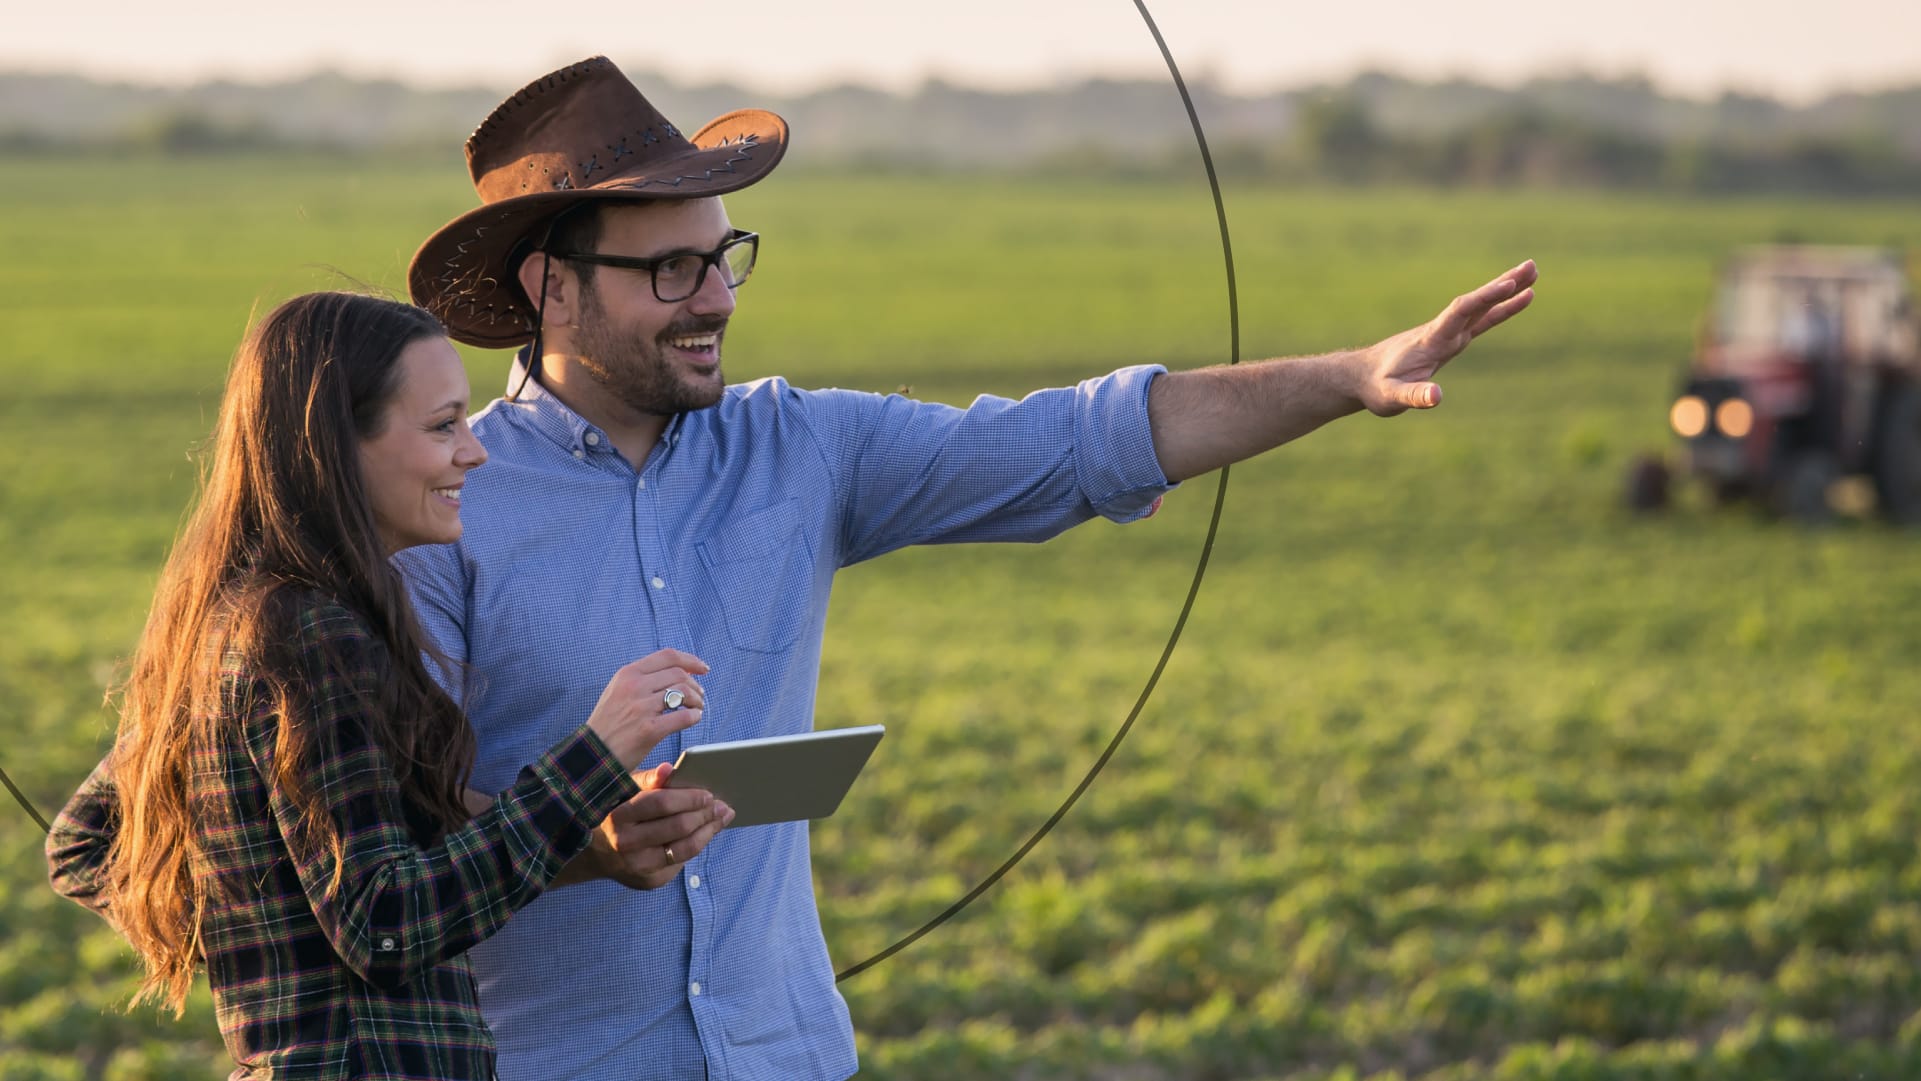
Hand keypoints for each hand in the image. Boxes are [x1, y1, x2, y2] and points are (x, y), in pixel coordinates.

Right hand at [585, 649, 708, 767]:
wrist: (592, 753)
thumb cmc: (609, 723)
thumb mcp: (617, 690)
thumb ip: (642, 678)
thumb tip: (675, 670)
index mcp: (628, 673)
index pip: (668, 656)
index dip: (690, 660)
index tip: (703, 669)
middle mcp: (634, 686)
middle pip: (679, 674)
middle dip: (695, 685)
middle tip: (699, 696)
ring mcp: (641, 708)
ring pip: (684, 692)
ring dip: (697, 700)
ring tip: (697, 708)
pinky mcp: (649, 730)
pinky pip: (683, 717)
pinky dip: (694, 717)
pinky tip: (693, 719)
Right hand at [588, 763, 735, 889]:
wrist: (600, 854)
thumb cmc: (620, 813)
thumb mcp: (626, 792)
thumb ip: (649, 779)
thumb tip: (669, 769)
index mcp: (618, 816)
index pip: (660, 804)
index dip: (688, 798)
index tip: (708, 794)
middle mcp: (625, 843)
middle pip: (677, 827)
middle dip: (705, 814)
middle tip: (722, 806)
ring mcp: (637, 865)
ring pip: (685, 848)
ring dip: (709, 831)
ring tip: (722, 818)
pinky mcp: (650, 880)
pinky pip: (683, 861)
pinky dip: (698, 844)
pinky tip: (707, 832)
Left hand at [1356, 259, 1537, 414]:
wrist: (1362, 376)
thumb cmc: (1376, 387)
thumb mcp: (1391, 396)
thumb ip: (1413, 396)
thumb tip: (1436, 396)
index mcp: (1431, 340)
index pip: (1460, 312)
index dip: (1484, 298)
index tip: (1508, 284)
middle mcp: (1442, 331)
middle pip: (1476, 303)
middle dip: (1503, 286)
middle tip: (1532, 266)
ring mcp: (1448, 334)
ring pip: (1481, 308)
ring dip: (1506, 291)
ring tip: (1534, 272)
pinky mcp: (1450, 340)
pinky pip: (1480, 320)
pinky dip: (1500, 309)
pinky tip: (1520, 299)